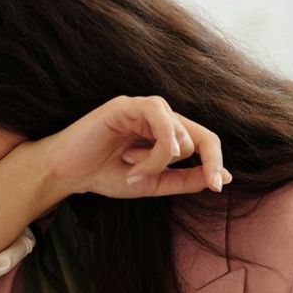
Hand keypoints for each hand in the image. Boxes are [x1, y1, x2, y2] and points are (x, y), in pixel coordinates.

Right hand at [35, 95, 231, 197]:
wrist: (68, 174)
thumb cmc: (104, 175)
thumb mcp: (152, 184)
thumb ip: (185, 180)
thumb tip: (224, 177)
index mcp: (166, 133)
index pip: (205, 141)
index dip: (214, 162)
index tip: (216, 187)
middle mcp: (159, 117)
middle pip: (196, 137)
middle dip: (184, 164)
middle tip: (158, 178)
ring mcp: (143, 108)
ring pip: (178, 132)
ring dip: (159, 160)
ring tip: (131, 167)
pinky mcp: (126, 105)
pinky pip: (160, 117)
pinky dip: (157, 143)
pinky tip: (132, 157)